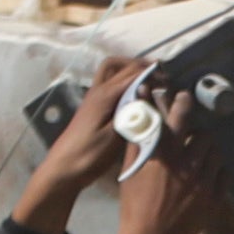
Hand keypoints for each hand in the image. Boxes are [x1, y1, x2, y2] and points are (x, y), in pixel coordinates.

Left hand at [10, 59, 145, 233]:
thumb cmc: (89, 155)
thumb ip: (131, 114)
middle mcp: (98, 90)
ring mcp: (93, 97)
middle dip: (141, 65)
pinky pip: (109, 83)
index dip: (151, 72)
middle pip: (119, 65)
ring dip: (130, 70)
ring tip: (148, 81)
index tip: (168, 79)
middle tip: (160, 76)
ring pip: (111, 71)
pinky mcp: (93, 106)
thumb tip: (148, 96)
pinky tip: (136, 95)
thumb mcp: (115, 137)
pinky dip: (124, 81)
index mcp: (105, 95)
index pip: (132, 73)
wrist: (64, 168)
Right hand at [115, 95, 233, 233]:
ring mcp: (203, 182)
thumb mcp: (130, 169)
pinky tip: (208, 175)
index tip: (185, 99)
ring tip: (200, 158)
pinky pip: (225, 175)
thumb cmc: (134, 204)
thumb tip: (141, 113)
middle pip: (204, 135)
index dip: (184, 103)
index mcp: (164, 153)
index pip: (180, 116)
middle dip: (198, 133)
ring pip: (216, 154)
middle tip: (192, 138)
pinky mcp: (214, 199)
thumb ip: (138, 139)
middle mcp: (187, 163)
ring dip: (208, 152)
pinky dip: (218, 171)